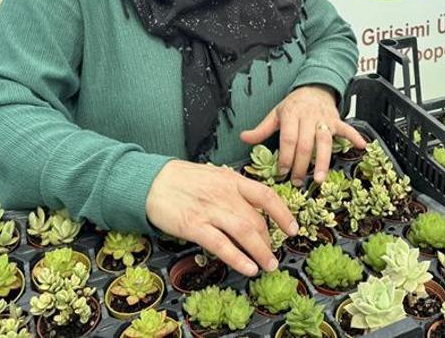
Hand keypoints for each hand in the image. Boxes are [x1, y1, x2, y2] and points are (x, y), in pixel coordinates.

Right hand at [146, 160, 297, 276]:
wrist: (151, 181)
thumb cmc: (183, 180)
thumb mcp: (214, 176)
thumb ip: (233, 190)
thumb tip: (253, 207)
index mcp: (232, 179)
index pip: (266, 195)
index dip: (283, 213)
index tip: (293, 228)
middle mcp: (225, 194)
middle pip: (256, 220)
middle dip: (270, 241)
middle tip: (274, 255)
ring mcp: (210, 210)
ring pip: (244, 233)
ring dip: (261, 252)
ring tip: (268, 266)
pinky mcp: (194, 226)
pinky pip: (221, 244)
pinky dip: (238, 258)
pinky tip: (248, 268)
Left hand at [240, 84, 365, 185]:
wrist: (314, 87)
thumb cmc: (294, 104)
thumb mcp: (275, 114)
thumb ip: (261, 129)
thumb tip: (243, 138)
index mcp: (291, 115)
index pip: (288, 139)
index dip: (285, 156)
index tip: (282, 172)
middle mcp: (308, 117)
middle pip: (305, 145)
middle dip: (301, 165)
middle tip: (296, 182)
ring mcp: (324, 120)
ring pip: (325, 142)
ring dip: (323, 161)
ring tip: (320, 179)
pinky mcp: (337, 121)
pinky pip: (347, 129)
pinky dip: (355, 137)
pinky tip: (362, 147)